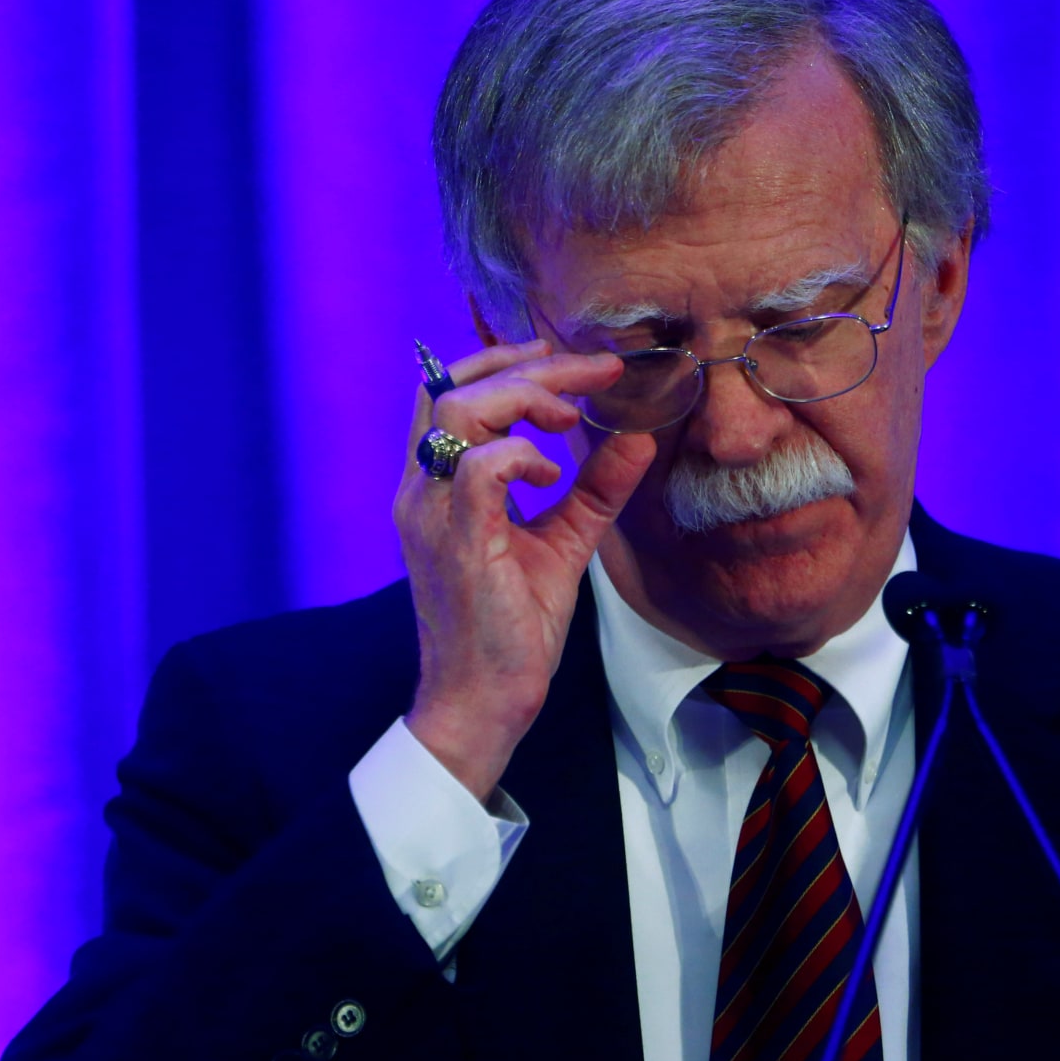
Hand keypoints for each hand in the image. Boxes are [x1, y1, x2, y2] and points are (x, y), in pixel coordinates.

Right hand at [394, 339, 656, 800]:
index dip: (505, 363)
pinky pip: (479, 467)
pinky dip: (522, 455)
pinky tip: (553, 475)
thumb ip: (593, 489)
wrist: (484, 699)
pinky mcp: (456, 539)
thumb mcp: (562, 542)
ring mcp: (430, 512)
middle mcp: (421, 490)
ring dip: (524, 398)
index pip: (447, 391)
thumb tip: (638, 437)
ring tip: (571, 416)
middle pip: (452, 386)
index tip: (568, 361)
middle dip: (527, 368)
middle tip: (591, 372)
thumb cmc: (512, 627)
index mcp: (435, 484)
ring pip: (456, 411)